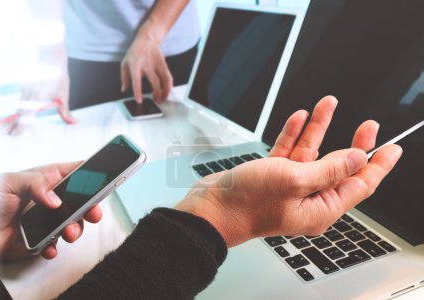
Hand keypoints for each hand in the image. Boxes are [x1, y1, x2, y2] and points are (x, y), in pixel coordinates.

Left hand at [0, 162, 101, 260]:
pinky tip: (50, 246)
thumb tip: (56, 199)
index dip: (92, 173)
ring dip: (76, 229)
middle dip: (92, 207)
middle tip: (92, 213)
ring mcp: (51, 219)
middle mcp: (53, 198)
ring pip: (75, 223)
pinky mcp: (44, 238)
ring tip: (68, 233)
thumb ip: (35, 183)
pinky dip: (56, 246)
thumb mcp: (8, 182)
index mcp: (48, 179)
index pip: (76, 171)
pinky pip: (58, 243)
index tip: (103, 180)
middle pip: (84, 200)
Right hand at [3, 68, 75, 134]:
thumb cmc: (57, 76)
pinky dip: (15, 112)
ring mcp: (24, 92)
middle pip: (18, 113)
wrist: (49, 57)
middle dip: (12, 125)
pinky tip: (11, 120)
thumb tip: (73, 122)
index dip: (21, 124)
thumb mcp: (63, 95)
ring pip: (17, 108)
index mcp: (38, 96)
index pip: (28, 114)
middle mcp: (28, 95)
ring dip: (11, 119)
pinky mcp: (24, 90)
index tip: (16, 133)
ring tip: (5, 131)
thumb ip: (65, 111)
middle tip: (7, 135)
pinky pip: (19, 104)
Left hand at [121, 30, 172, 103]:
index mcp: (135, 65)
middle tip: (156, 101)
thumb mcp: (125, 63)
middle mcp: (146, 65)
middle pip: (154, 81)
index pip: (136, 80)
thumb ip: (124, 77)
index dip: (138, 91)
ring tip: (164, 98)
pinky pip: (168, 76)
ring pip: (164, 79)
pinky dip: (170, 85)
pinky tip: (168, 90)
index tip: (139, 100)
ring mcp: (156, 64)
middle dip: (157, 93)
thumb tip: (124, 89)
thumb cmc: (135, 52)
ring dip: (165, 90)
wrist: (147, 38)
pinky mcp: (163, 64)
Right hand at [176, 96, 401, 246]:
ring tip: (327, 105)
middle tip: (368, 125)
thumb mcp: (296, 180)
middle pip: (339, 167)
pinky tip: (299, 118)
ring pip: (312, 154)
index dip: (379, 165)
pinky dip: (294, 135)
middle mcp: (308, 199)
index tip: (393, 148)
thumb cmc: (248, 203)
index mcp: (320, 208)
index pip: (360, 185)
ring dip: (319, 129)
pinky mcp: (272, 176)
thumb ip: (330, 169)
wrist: (212, 208)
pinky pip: (289, 153)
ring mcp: (289, 187)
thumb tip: (358, 158)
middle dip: (353, 144)